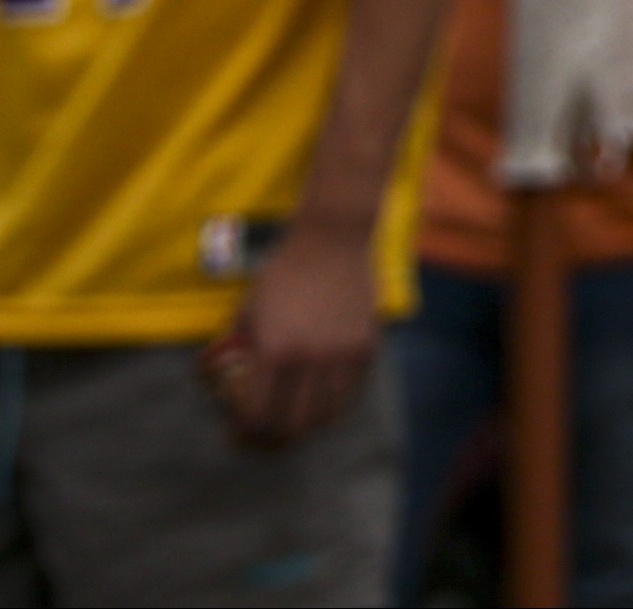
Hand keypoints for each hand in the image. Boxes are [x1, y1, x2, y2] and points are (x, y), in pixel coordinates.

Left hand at [213, 226, 375, 446]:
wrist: (332, 241)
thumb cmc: (282, 274)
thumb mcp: (247, 312)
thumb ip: (238, 352)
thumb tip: (218, 382)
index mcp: (274, 351)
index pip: (256, 415)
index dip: (244, 432)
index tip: (238, 433)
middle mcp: (310, 359)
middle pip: (292, 425)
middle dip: (273, 439)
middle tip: (264, 437)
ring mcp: (342, 355)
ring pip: (325, 416)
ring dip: (305, 425)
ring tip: (293, 422)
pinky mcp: (366, 348)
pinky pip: (348, 392)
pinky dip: (331, 404)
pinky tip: (319, 398)